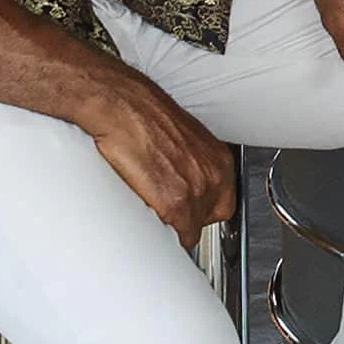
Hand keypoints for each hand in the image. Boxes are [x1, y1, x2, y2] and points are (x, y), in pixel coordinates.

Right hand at [72, 63, 235, 247]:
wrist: (122, 106)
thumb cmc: (142, 116)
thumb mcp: (180, 140)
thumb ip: (189, 166)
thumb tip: (181, 181)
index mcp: (218, 160)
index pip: (221, 204)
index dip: (199, 213)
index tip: (187, 216)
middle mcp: (214, 176)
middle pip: (206, 220)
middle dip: (184, 222)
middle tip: (164, 215)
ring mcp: (196, 191)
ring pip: (189, 230)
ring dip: (169, 228)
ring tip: (150, 215)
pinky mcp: (174, 202)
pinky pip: (174, 236)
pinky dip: (159, 237)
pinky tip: (146, 224)